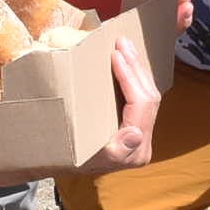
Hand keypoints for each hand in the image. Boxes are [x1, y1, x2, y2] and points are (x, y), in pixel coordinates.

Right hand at [74, 39, 159, 173]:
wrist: (59, 167)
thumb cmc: (65, 158)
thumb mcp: (81, 156)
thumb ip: (113, 151)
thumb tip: (134, 134)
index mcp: (134, 152)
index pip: (142, 105)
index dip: (131, 77)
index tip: (116, 55)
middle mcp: (143, 146)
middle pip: (149, 98)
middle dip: (136, 67)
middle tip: (123, 43)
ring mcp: (142, 138)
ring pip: (149, 96)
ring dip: (137, 69)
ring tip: (125, 47)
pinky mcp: (137, 130)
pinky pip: (142, 99)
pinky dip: (134, 78)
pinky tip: (127, 62)